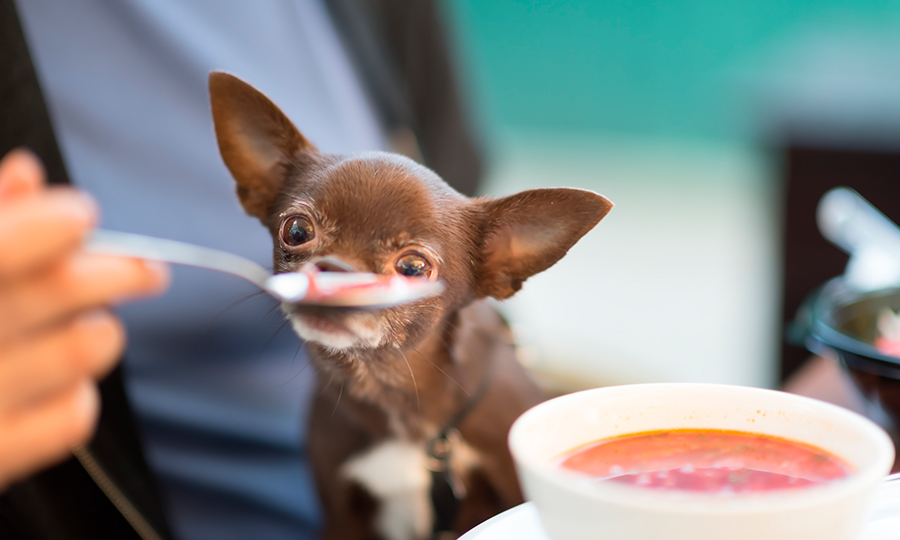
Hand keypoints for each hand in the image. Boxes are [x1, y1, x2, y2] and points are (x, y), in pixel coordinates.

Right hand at [0, 149, 168, 489]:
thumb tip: (28, 174)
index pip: (13, 244)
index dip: (55, 223)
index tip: (81, 216)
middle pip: (66, 288)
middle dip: (119, 270)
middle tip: (145, 270)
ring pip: (87, 346)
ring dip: (97, 331)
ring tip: (83, 329)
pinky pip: (74, 417)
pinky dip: (80, 393)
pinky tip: (62, 384)